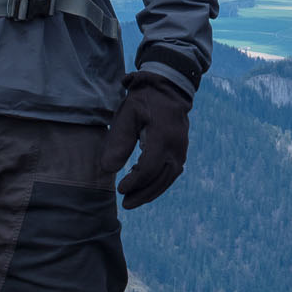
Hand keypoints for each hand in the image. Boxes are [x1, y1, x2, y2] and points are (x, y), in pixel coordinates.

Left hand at [101, 70, 190, 208]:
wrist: (168, 87)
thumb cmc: (144, 100)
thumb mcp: (127, 115)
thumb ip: (118, 141)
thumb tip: (109, 169)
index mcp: (163, 136)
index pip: (150, 168)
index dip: (135, 182)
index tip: (120, 189)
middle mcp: (177, 145)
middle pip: (162, 178)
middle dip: (144, 193)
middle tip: (126, 203)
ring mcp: (182, 148)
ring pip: (170, 177)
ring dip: (152, 191)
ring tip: (133, 200)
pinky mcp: (181, 149)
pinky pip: (173, 171)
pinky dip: (159, 182)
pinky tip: (144, 186)